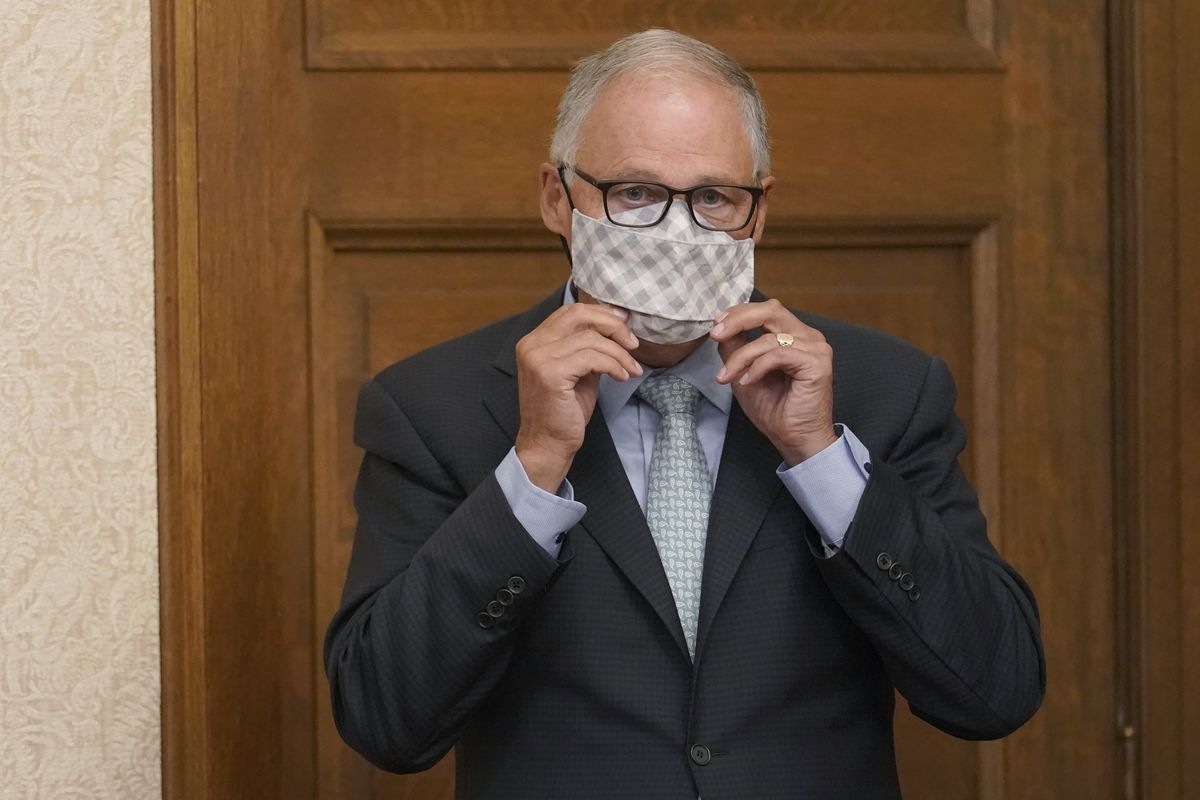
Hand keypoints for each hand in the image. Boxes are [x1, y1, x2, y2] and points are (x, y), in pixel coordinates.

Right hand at [515, 303, 641, 490]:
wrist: (548, 445)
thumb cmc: (564, 412)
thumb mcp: (579, 371)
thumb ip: (590, 348)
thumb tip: (618, 325)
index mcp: (535, 341)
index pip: (571, 311)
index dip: (602, 314)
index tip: (625, 324)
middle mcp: (531, 345)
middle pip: (579, 315)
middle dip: (613, 326)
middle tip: (633, 344)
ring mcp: (538, 358)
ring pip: (591, 339)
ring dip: (619, 353)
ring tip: (631, 369)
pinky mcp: (550, 374)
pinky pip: (592, 358)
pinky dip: (613, 365)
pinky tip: (622, 377)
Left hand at [710, 299, 836, 465]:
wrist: (794, 439)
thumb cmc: (774, 410)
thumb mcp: (744, 373)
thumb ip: (736, 348)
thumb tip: (721, 328)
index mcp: (794, 335)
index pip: (766, 310)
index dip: (739, 313)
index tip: (716, 326)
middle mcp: (808, 337)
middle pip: (771, 310)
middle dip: (738, 319)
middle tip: (716, 334)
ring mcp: (815, 348)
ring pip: (769, 338)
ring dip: (742, 357)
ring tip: (728, 377)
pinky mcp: (817, 363)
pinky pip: (779, 354)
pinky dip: (758, 367)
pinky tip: (748, 382)